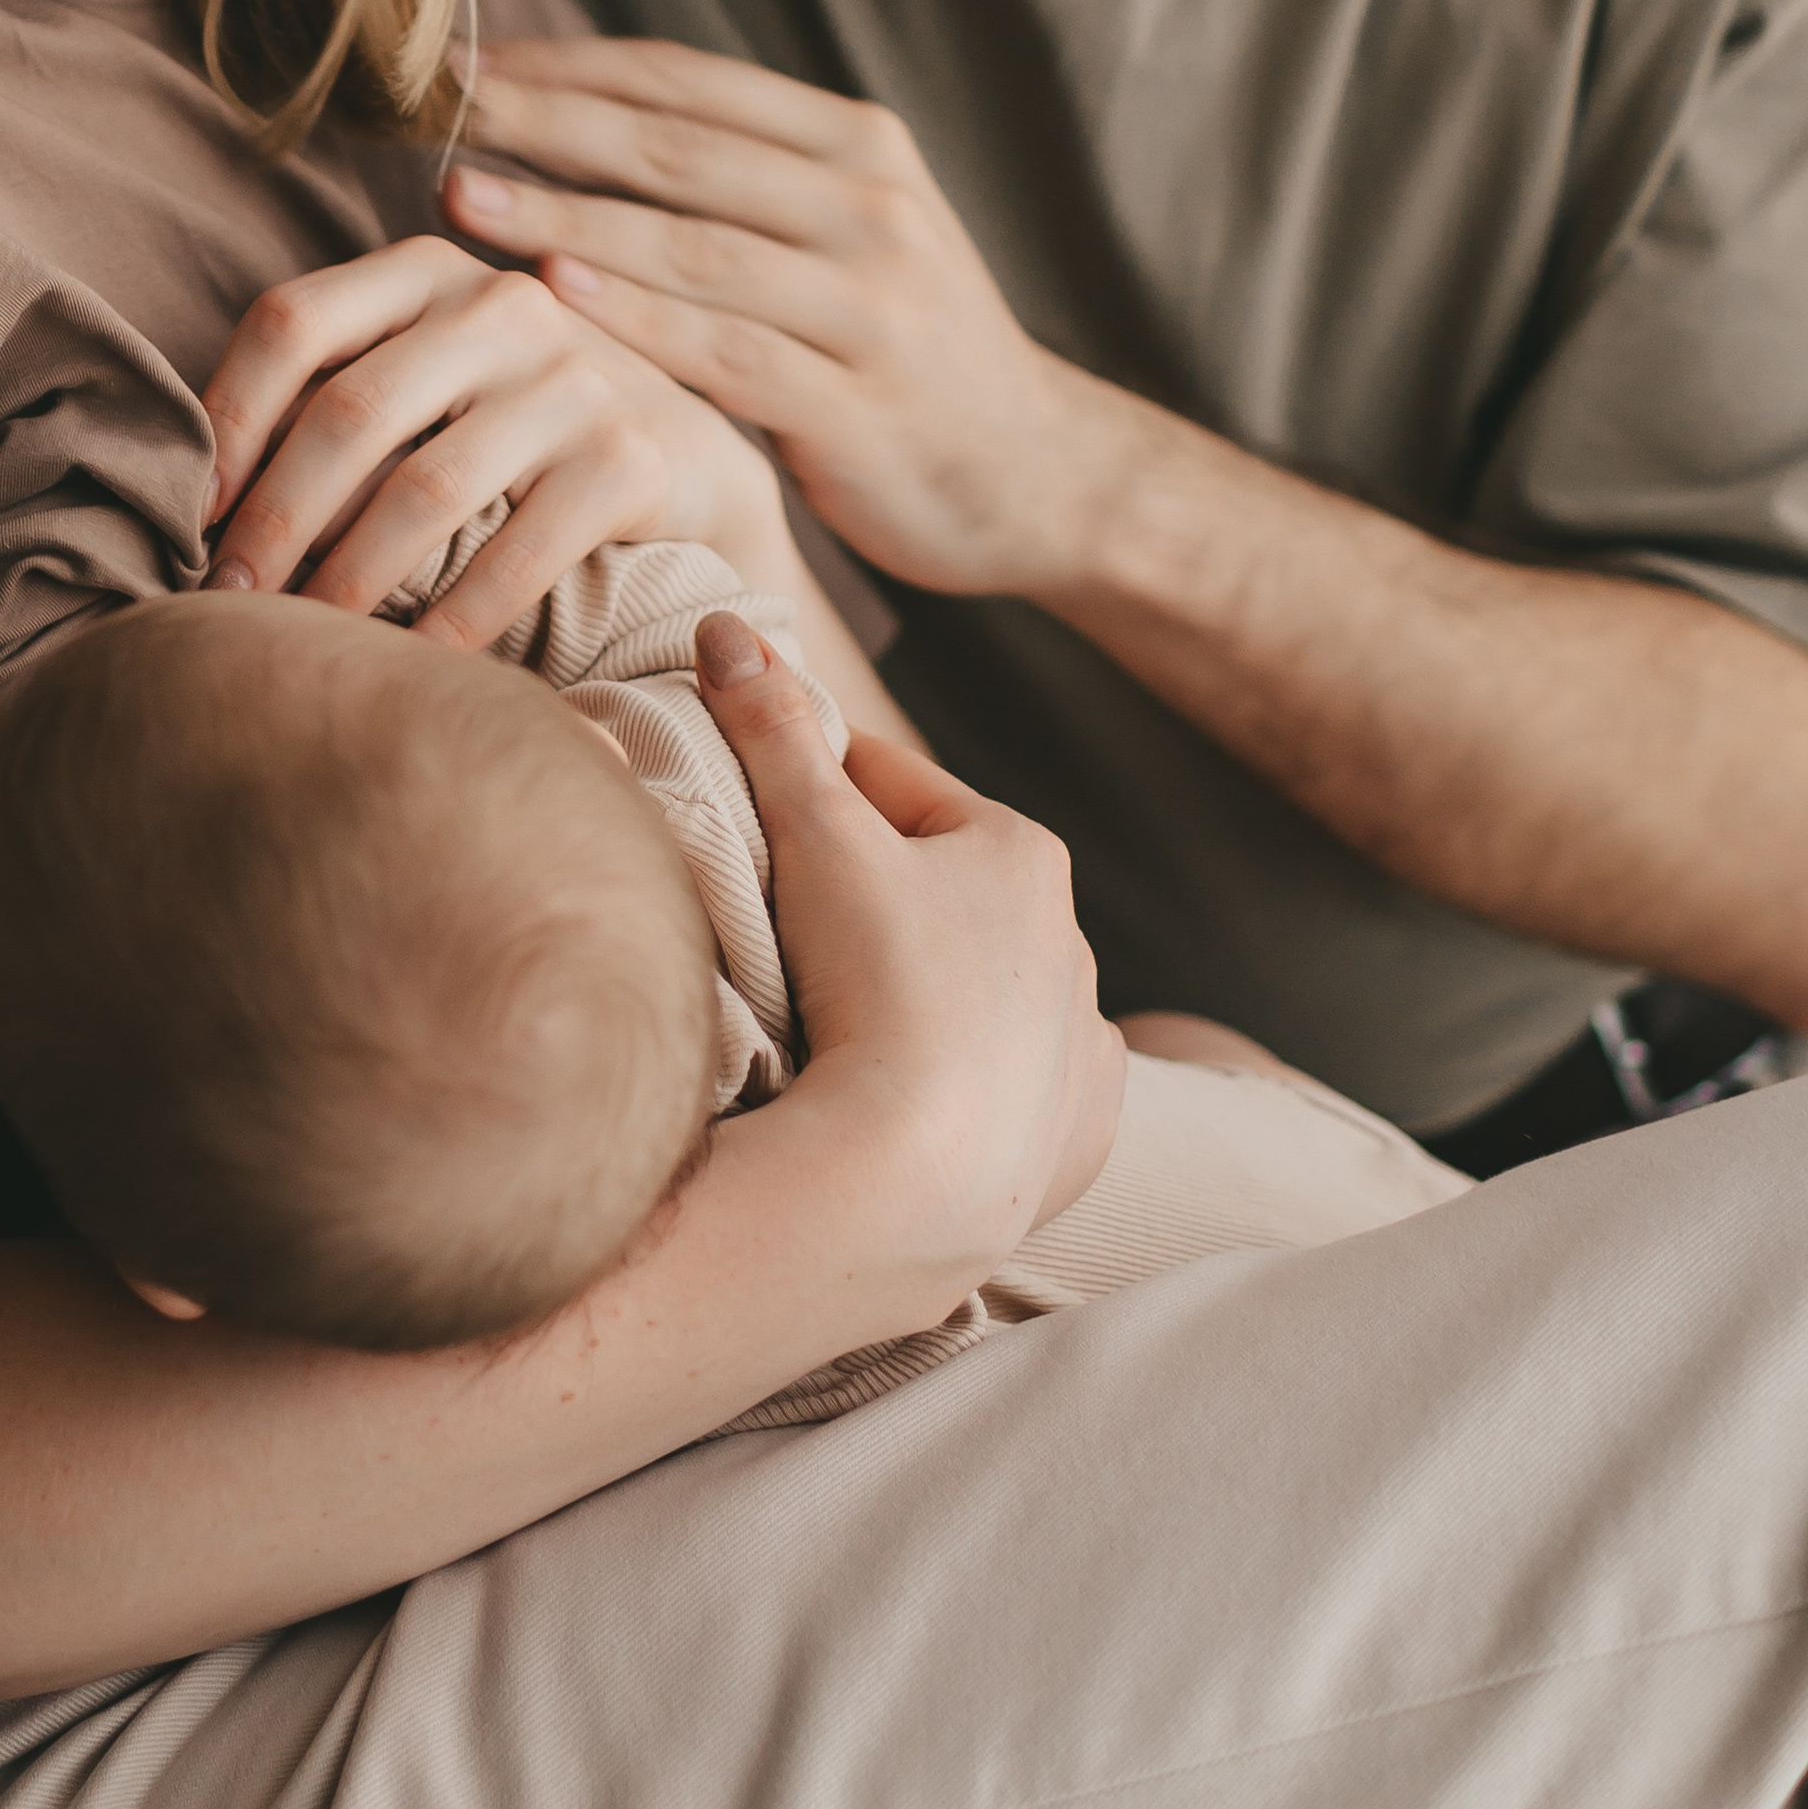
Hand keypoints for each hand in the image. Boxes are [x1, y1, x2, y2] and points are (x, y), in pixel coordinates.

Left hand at [201, 235, 792, 646]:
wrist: (685, 459)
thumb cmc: (507, 430)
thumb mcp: (426, 375)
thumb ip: (334, 391)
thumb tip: (196, 489)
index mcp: (425, 272)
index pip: (293, 322)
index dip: (226, 418)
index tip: (190, 515)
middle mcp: (500, 304)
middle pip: (350, 411)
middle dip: (273, 521)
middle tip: (224, 606)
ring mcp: (573, 376)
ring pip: (426, 488)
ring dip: (347, 583)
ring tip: (301, 647)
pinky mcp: (628, 457)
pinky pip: (516, 555)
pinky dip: (451, 625)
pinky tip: (409, 674)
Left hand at [449, 40, 1106, 593]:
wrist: (1035, 471)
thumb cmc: (902, 349)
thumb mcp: (844, 232)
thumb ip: (734, 183)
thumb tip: (569, 127)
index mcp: (853, 143)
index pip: (682, 81)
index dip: (563, 65)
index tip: (456, 60)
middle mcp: (867, 204)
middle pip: (674, 144)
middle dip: (543, 119)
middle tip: (431, 104)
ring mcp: (869, 302)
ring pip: (691, 242)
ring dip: (566, 214)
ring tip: (463, 193)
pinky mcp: (857, 402)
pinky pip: (727, 350)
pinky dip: (637, 318)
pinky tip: (554, 295)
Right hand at [692, 612, 1121, 1301]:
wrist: (922, 1179)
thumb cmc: (877, 986)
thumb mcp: (814, 836)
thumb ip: (771, 728)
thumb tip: (727, 629)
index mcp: (1020, 851)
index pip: (891, 786)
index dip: (810, 791)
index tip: (757, 817)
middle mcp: (1070, 943)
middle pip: (938, 891)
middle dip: (869, 897)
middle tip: (784, 930)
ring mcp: (1079, 1046)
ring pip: (980, 992)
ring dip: (920, 994)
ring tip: (842, 1026)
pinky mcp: (1077, 1136)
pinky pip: (1019, 1093)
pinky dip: (972, 1090)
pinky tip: (920, 1106)